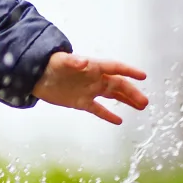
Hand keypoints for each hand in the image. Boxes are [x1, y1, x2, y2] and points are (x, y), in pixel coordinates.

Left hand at [32, 52, 148, 124]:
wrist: (37, 76)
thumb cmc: (51, 64)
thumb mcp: (61, 61)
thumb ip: (73, 62)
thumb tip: (83, 62)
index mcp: (93, 67)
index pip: (115, 68)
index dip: (129, 71)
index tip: (142, 76)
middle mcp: (95, 79)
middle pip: (118, 85)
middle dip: (131, 92)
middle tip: (144, 102)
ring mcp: (89, 91)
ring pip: (112, 96)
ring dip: (126, 101)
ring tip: (140, 107)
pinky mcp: (81, 102)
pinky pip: (97, 109)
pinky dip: (107, 114)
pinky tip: (119, 120)